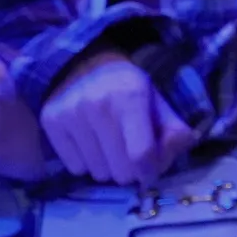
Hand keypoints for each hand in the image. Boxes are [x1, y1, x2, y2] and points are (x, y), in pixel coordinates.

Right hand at [40, 50, 195, 185]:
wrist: (83, 63)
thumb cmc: (127, 86)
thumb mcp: (156, 99)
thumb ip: (172, 126)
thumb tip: (185, 144)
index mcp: (132, 97)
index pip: (141, 154)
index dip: (150, 169)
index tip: (150, 168)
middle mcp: (99, 106)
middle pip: (119, 171)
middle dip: (130, 169)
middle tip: (130, 154)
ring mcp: (71, 114)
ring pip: (97, 172)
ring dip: (107, 166)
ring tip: (109, 145)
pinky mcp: (51, 122)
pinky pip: (75, 167)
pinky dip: (86, 162)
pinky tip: (90, 142)